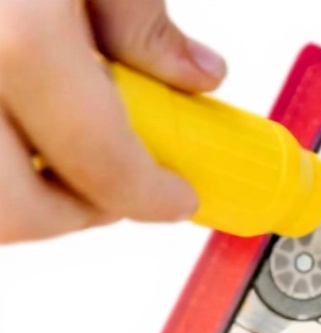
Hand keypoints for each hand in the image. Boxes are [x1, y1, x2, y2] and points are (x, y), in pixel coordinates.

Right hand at [0, 0, 225, 241]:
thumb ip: (137, 9)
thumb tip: (191, 74)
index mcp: (12, 37)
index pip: (101, 164)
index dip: (148, 194)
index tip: (174, 195)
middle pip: (12, 210)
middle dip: (73, 212)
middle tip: (110, 184)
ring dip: (11, 197)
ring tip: (47, 151)